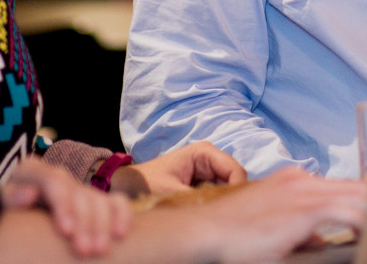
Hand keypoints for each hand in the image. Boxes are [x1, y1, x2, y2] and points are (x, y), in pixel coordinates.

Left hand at [0, 157, 132, 257]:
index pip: (54, 182)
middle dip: (85, 222)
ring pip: (99, 198)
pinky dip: (122, 214)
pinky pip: (115, 201)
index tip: (66, 232)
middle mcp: (57, 176)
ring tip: (100, 251)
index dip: (63, 205)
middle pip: (79, 193)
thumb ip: (8, 199)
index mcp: (31, 172)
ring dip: (102, 225)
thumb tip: (29, 195)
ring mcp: (77, 188)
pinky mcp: (92, 199)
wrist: (8, 219)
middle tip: (85, 250)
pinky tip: (121, 234)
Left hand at [112, 141, 246, 199]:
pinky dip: (215, 203)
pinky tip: (206, 211)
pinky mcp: (204, 181)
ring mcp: (208, 170)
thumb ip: (197, 197)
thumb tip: (217, 209)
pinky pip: (218, 193)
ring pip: (228, 187)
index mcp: (204, 152)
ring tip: (210, 212)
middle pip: (234, 178)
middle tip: (219, 214)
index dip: (237, 189)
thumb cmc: (147, 182)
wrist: (128, 184)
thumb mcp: (171, 191)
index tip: (229, 210)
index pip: (235, 170)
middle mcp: (210, 158)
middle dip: (230, 196)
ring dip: (222, 200)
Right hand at [188, 169, 366, 263]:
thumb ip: (302, 232)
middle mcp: (302, 181)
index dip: (366, 199)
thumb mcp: (274, 228)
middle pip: (355, 187)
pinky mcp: (303, 209)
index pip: (343, 186)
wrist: (206, 233)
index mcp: (296, 181)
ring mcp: (303, 192)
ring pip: (356, 196)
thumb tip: (323, 242)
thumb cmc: (234, 235)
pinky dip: (364, 221)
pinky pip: (346, 212)